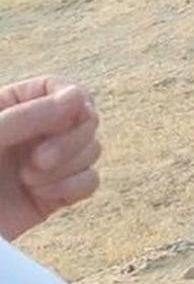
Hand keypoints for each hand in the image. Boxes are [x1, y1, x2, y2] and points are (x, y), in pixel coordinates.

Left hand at [0, 77, 101, 240]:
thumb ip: (29, 115)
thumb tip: (79, 98)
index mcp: (11, 107)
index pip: (61, 88)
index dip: (71, 100)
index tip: (65, 116)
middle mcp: (34, 132)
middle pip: (86, 119)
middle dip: (69, 142)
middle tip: (38, 161)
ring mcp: (48, 163)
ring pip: (92, 149)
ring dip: (66, 167)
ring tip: (28, 180)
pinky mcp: (57, 193)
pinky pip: (90, 181)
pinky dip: (71, 188)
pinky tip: (41, 194)